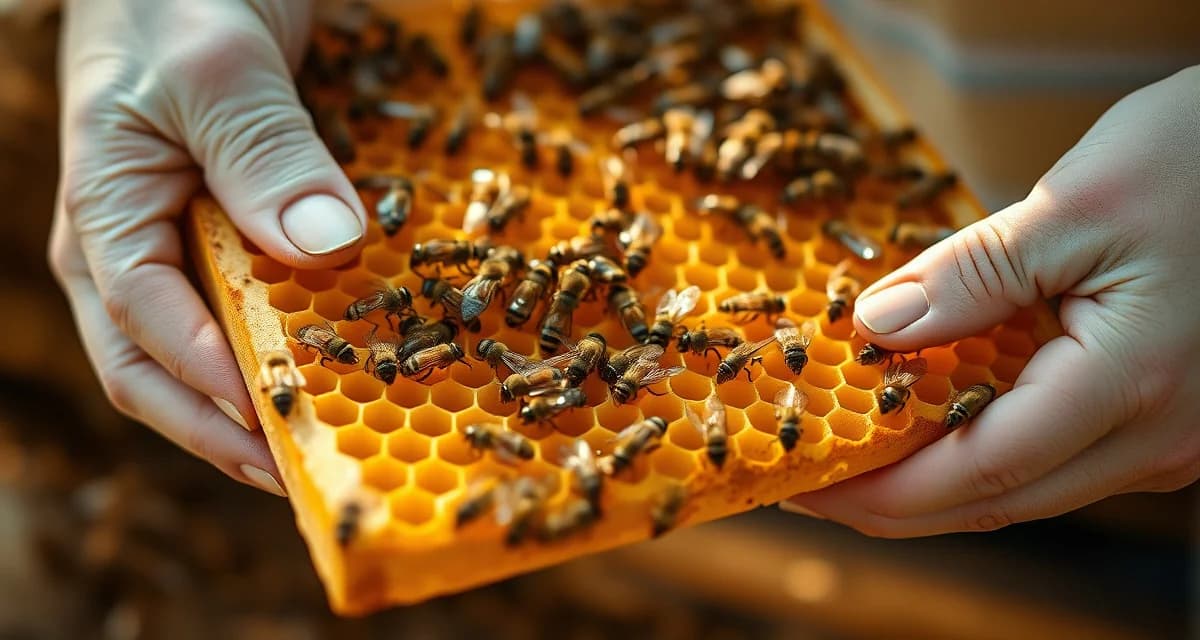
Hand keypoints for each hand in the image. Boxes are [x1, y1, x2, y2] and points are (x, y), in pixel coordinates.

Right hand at [48, 0, 367, 494]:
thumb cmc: (180, 2)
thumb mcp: (219, 72)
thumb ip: (263, 156)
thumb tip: (324, 248)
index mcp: (107, 219)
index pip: (145, 330)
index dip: (209, 388)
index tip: (282, 425)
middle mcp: (139, 252)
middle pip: (166, 373)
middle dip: (229, 430)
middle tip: (308, 479)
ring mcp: (188, 250)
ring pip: (216, 352)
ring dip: (266, 403)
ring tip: (337, 444)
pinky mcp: (238, 238)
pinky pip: (263, 308)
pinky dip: (297, 345)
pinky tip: (354, 370)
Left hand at [782, 65, 1199, 535]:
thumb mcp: (1076, 204)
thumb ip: (972, 276)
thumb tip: (876, 328)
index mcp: (1133, 385)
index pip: (980, 470)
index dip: (883, 489)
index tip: (806, 483)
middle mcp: (1159, 436)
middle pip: (1001, 498)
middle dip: (894, 501)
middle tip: (811, 479)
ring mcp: (1168, 434)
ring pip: (1029, 485)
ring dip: (935, 480)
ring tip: (854, 452)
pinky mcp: (1163, 414)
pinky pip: (1056, 453)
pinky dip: (981, 448)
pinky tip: (930, 420)